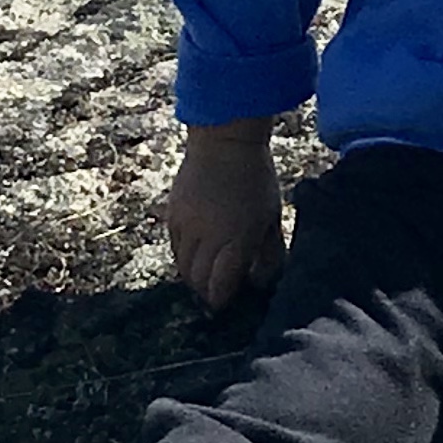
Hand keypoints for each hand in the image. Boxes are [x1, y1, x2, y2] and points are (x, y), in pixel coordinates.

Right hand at [166, 123, 286, 312]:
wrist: (224, 141)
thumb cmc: (255, 179)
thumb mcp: (271, 217)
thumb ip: (268, 254)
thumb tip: (260, 283)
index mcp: (235, 240)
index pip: (220, 286)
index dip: (223, 300)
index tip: (229, 302)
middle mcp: (206, 237)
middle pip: (197, 281)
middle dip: (207, 292)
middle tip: (218, 291)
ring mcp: (185, 225)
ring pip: (181, 266)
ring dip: (193, 275)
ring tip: (207, 272)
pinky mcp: (171, 214)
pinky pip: (174, 246)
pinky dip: (184, 255)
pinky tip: (197, 251)